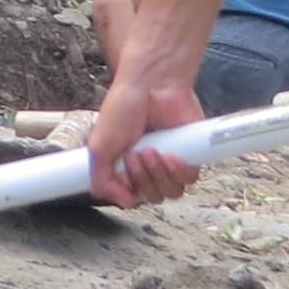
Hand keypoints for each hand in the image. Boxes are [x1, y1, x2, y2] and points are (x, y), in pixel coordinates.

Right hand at [84, 66, 208, 206]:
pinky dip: (178, 170)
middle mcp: (148, 167)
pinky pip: (189, 180)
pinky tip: (169, 154)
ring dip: (159, 175)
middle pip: (151, 197)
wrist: (150, 87)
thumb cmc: (124, 107)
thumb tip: (123, 201)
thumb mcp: (99, 146)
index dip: (126, 192)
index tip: (122, 180)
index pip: (129, 196)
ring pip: (170, 192)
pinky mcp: (189, 156)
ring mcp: (169, 163)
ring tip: (150, 151)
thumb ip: (101, 178)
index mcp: (124, 166)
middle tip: (134, 156)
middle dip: (142, 179)